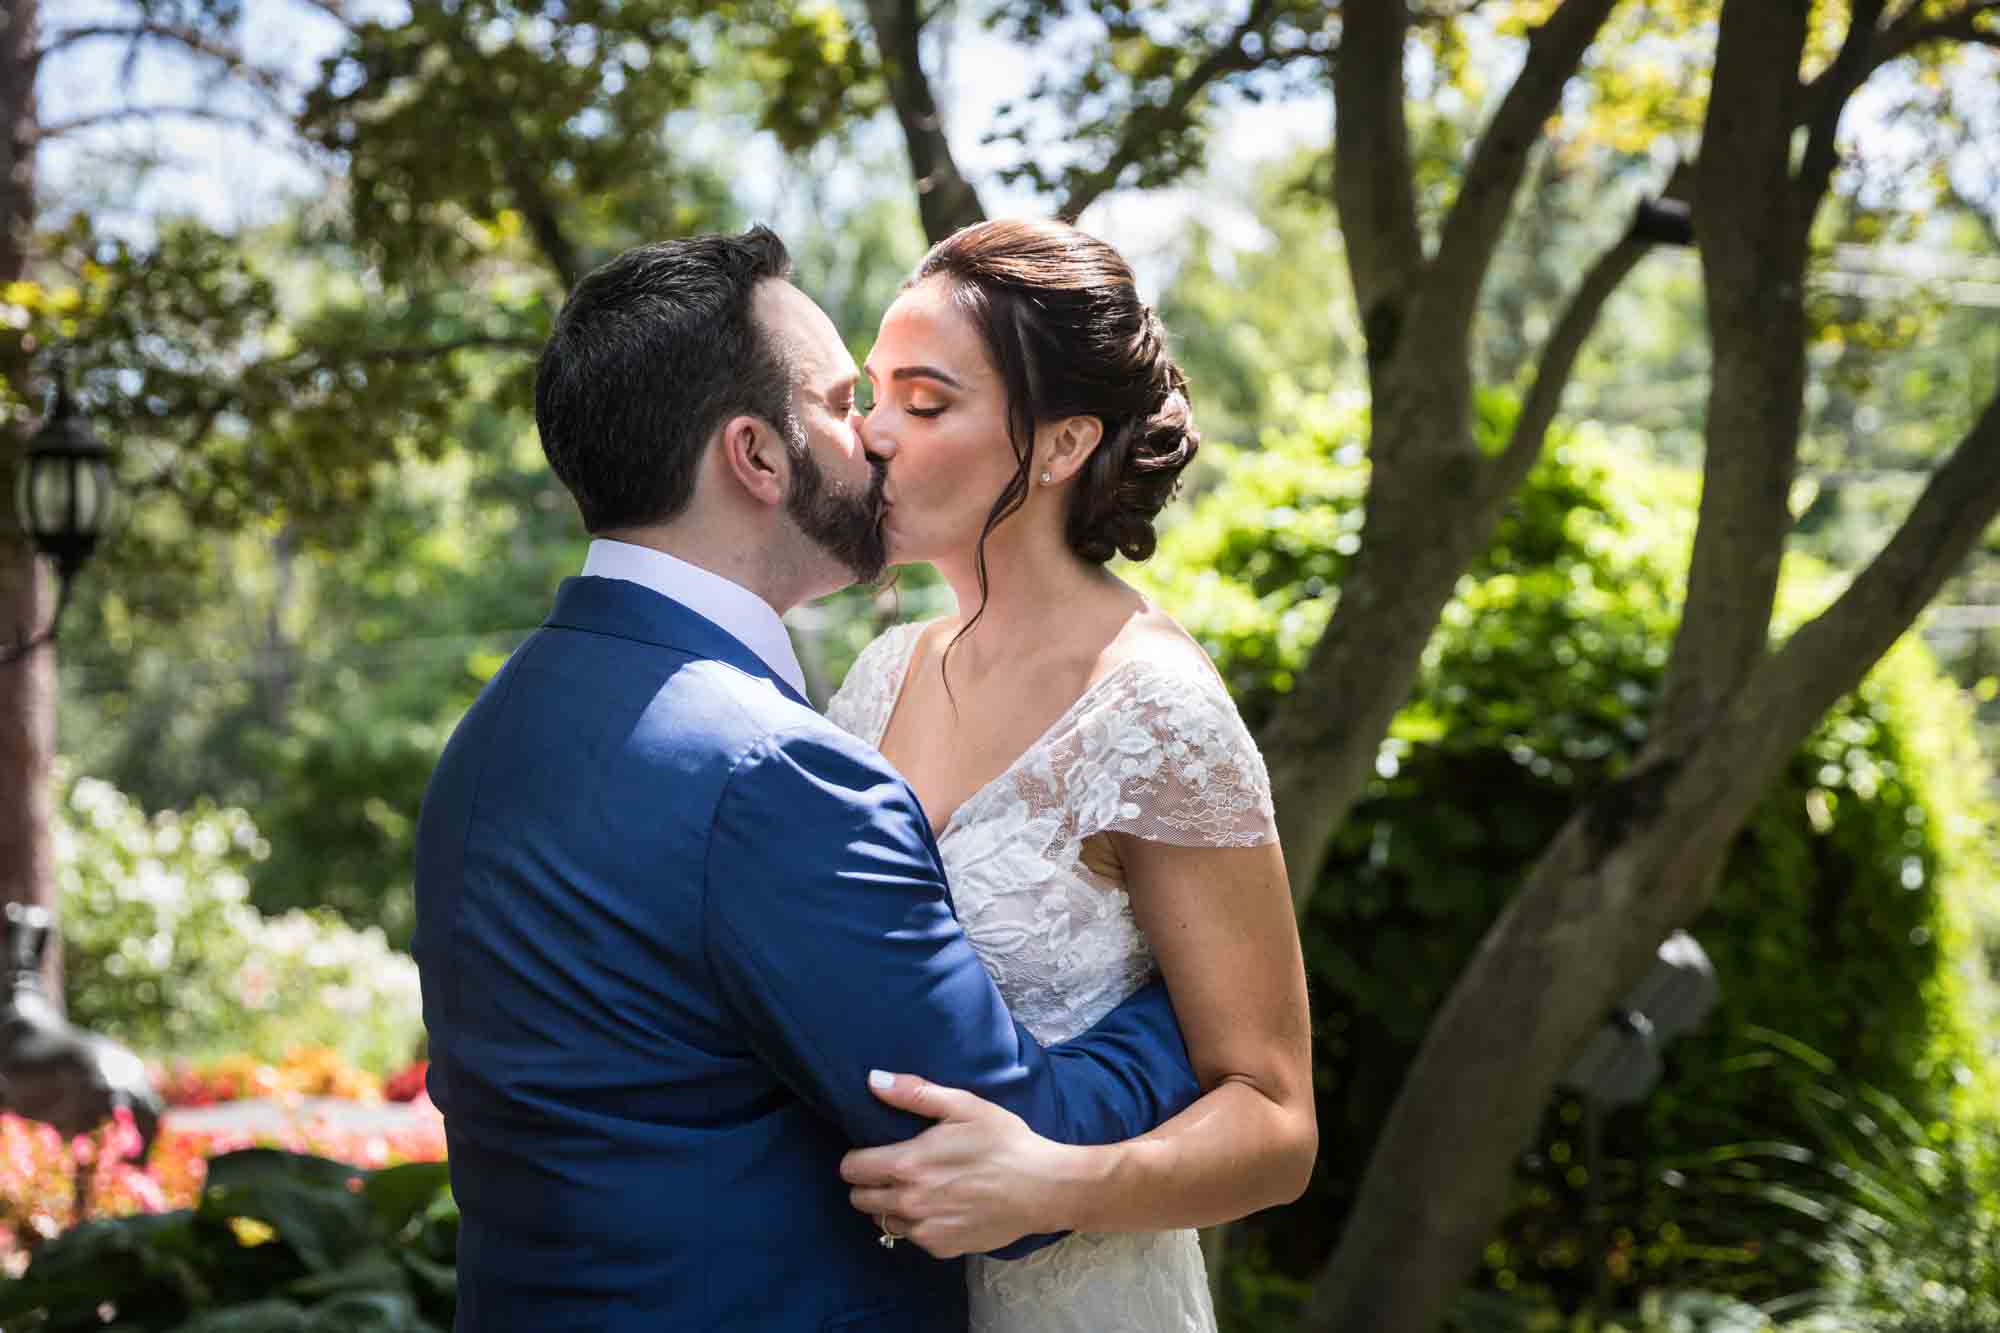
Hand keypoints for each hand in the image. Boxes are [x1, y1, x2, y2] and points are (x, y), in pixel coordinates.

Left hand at [841, 1072, 1086, 1258]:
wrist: (1043, 1188)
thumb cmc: (1004, 1141)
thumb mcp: (963, 1106)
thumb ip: (915, 1093)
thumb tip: (873, 1080)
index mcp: (907, 1165)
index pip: (852, 1169)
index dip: (857, 1157)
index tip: (873, 1151)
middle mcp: (909, 1203)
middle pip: (859, 1199)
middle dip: (868, 1183)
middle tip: (894, 1169)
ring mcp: (925, 1230)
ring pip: (883, 1221)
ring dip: (890, 1206)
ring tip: (917, 1188)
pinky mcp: (942, 1248)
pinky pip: (913, 1237)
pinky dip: (918, 1224)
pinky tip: (940, 1206)